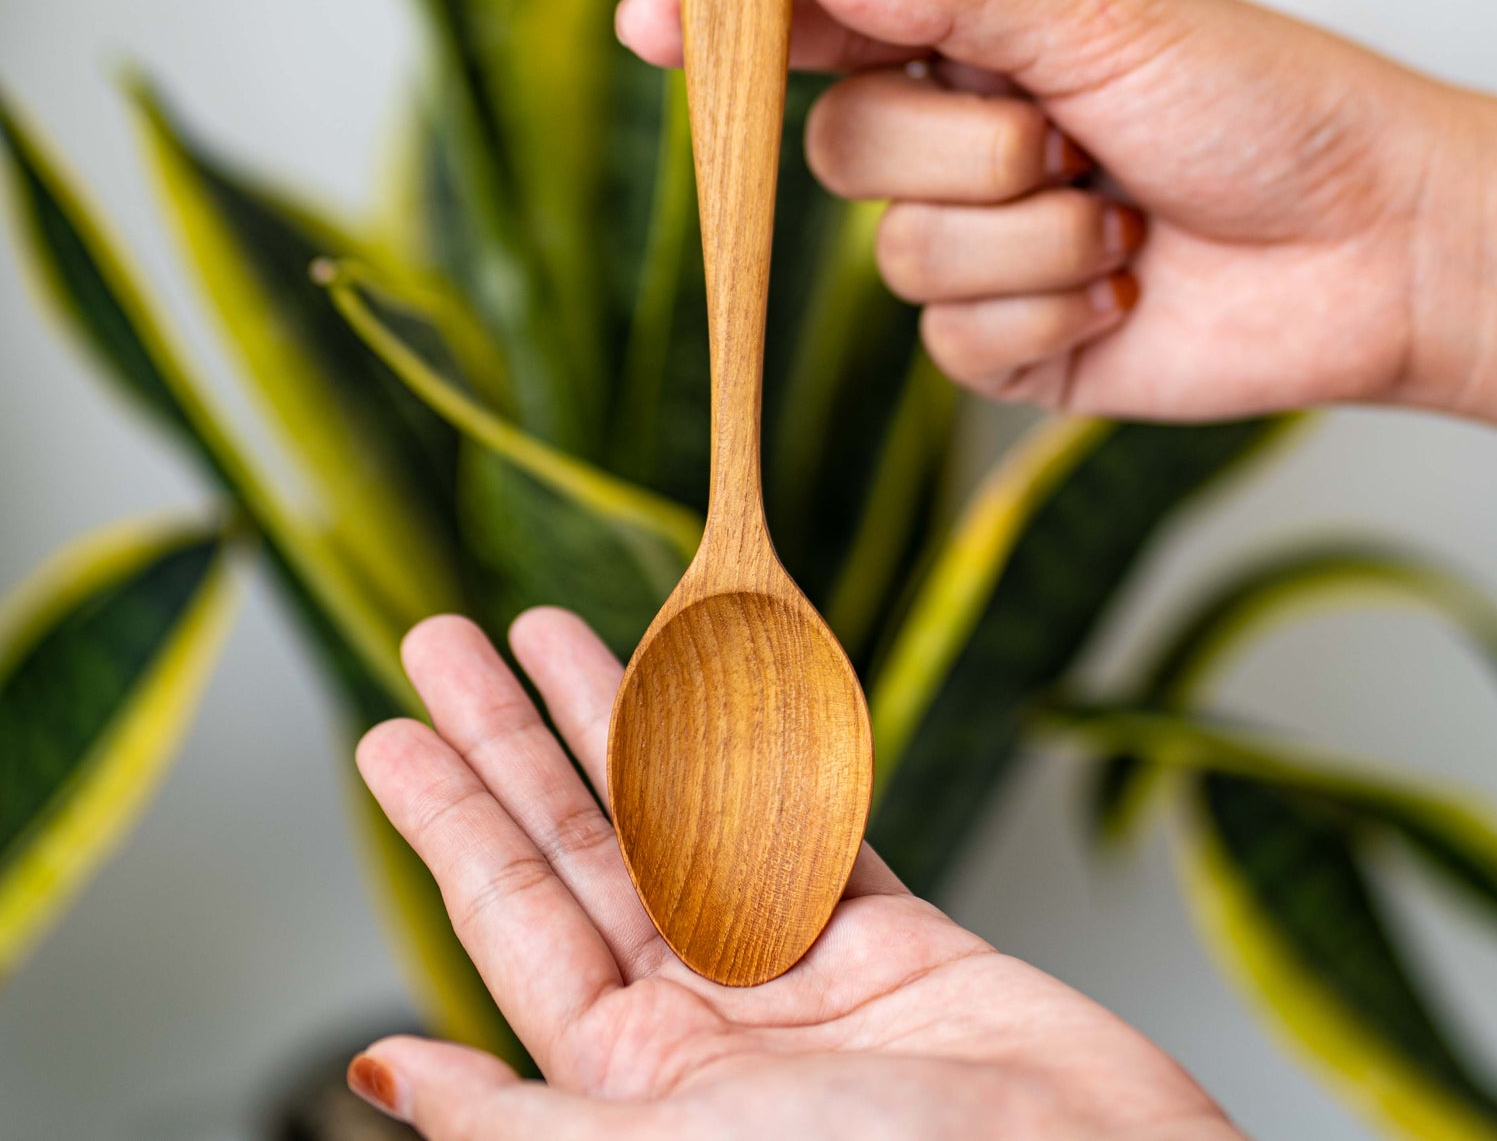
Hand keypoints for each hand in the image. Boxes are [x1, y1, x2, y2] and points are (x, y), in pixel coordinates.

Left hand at [349, 608, 1240, 1138]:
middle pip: (578, 841)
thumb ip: (523, 1120)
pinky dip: (757, 754)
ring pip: (680, 810)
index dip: (445, 813)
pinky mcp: (891, 940)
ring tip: (554, 631)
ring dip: (616, 718)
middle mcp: (702, 1020)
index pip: (510, 915)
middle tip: (445, 639)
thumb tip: (381, 1076)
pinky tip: (707, 694)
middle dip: (509, 734)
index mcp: (632, 1083)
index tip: (391, 727)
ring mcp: (794, 973)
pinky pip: (804, 822)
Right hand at [617, 0, 1496, 422]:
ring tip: (1124, 223)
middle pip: (840, 148)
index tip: (651, 21)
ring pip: (897, 257)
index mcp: (968, 47)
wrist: (1365, 246)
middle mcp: (955, 147)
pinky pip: (954, 342)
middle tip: (1072, 139)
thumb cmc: (1262, 106)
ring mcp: (973, 253)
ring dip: (1032, 238)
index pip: (814, 32)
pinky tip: (1121, 297)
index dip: (730, 23)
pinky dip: (1049, 316)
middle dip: (967, 147)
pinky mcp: (1002, 349)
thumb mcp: (1101, 18)